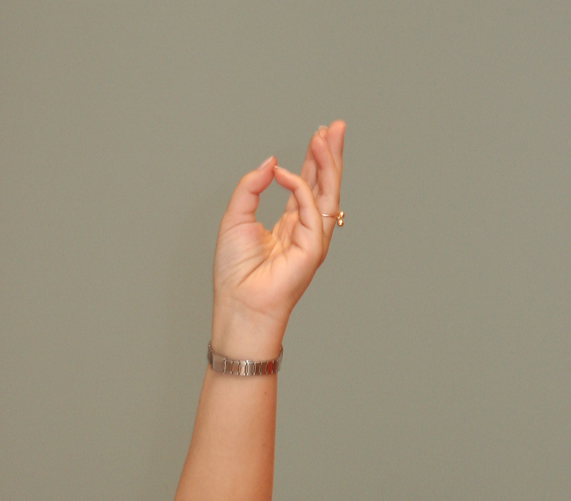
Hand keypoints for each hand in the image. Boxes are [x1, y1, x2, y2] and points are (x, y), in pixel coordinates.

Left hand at [211, 121, 344, 356]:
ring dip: (329, 163)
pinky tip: (286, 173)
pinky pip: (311, 209)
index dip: (312, 160)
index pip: (305, 186)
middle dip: (329, 155)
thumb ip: (250, 188)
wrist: (239, 304)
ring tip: (328, 135)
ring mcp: (312, 240)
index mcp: (288, 226)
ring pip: (327, 194)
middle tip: (335, 127)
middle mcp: (304, 231)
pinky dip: (301, 188)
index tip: (318, 135)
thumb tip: (269, 164)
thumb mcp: (235, 218)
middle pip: (323, 186)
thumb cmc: (234, 273)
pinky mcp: (313, 249)